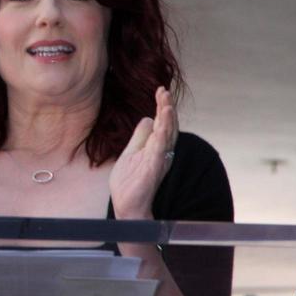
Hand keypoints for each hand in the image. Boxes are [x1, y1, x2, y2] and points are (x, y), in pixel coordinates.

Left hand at [109, 85, 177, 219]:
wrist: (127, 205)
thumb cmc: (130, 182)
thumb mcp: (131, 152)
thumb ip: (140, 137)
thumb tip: (147, 118)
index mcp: (156, 147)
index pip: (162, 123)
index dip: (162, 107)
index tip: (161, 90)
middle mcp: (161, 152)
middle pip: (167, 126)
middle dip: (166, 108)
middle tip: (164, 91)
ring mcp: (158, 160)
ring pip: (166, 136)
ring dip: (167, 120)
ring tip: (166, 104)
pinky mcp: (153, 169)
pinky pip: (159, 150)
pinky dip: (161, 137)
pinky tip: (161, 126)